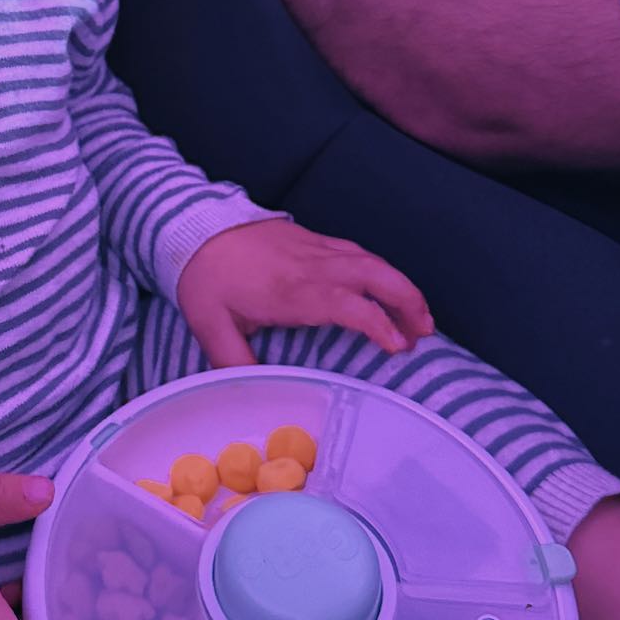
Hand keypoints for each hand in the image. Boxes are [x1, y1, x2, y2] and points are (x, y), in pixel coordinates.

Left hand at [176, 218, 433, 364]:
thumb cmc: (204, 277)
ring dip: (400, 287)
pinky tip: (386, 289)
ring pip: (371, 260)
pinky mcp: (313, 239)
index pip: (348, 302)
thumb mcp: (210, 325)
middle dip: (408, 301)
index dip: (378, 322)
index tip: (397, 345)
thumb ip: (233, 361)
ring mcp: (315, 248)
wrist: (194, 226)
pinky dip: (381, 271)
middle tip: (425, 332)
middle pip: (374, 274)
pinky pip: (357, 252)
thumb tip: (253, 392)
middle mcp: (312, 265)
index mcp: (292, 289)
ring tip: (418, 318)